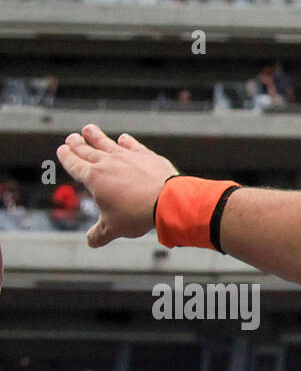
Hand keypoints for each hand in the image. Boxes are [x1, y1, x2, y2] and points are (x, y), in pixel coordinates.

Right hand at [55, 124, 178, 247]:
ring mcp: (128, 157)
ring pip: (107, 143)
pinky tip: (123, 139)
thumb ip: (99, 235)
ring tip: (88, 129)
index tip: (62, 150)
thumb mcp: (114, 228)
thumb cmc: (137, 214)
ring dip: (96, 136)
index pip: (74, 163)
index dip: (66, 156)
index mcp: (93, 178)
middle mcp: (107, 163)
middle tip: (72, 138)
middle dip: (77, 144)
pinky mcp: (147, 156)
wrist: (167, 201)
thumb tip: (91, 242)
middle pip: (87, 150)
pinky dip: (126, 142)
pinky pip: (133, 146)